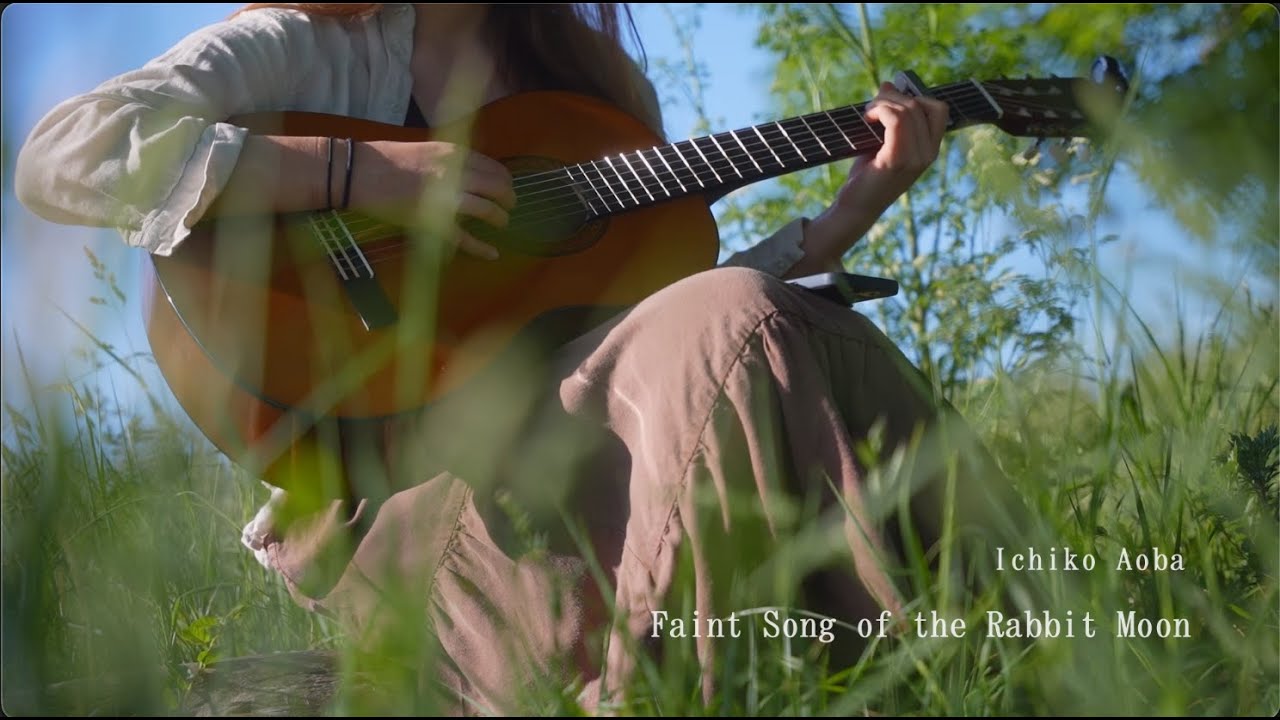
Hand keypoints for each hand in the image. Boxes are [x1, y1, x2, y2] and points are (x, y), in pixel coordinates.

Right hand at [350, 140, 515, 259]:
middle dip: (508, 198)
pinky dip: (481, 248)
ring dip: (499, 218)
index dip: (505, 180)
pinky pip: (464, 238)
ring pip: (487, 210)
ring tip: (501, 223)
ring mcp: (446, 198)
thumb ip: (451, 161)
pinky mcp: (433, 222)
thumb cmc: (387, 159)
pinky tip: (492, 253)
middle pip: (497, 187)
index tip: (506, 187)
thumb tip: (471, 173)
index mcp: (454, 153)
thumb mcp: (426, 150)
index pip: (494, 167)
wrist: (360, 172)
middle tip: (509, 206)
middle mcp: (455, 173)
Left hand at [787, 83, 947, 276]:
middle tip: (871, 107)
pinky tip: (868, 119)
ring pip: (908, 109)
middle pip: (919, 104)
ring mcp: (917, 158)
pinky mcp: (898, 160)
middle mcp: (929, 154)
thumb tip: (888, 83)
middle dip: (892, 97)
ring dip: (883, 103)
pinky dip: (880, 112)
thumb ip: (890, 116)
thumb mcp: (882, 140)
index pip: (939, 108)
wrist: (856, 207)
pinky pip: (897, 120)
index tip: (889, 102)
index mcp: (930, 149)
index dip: (914, 96)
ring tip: (868, 114)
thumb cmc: (867, 175)